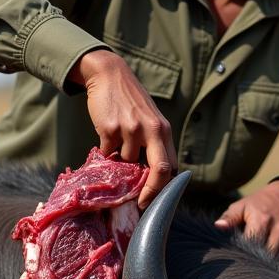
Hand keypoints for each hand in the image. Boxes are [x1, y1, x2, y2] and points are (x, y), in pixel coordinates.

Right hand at [69, 49, 176, 207]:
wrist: (109, 74)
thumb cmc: (130, 101)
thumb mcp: (151, 119)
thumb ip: (154, 144)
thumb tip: (152, 177)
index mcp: (164, 130)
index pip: (171, 166)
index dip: (165, 188)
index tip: (155, 200)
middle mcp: (151, 130)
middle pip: (160, 170)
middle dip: (152, 192)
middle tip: (141, 203)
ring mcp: (130, 129)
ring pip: (126, 163)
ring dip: (120, 163)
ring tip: (116, 149)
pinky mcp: (109, 128)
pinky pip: (108, 154)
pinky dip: (106, 153)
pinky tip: (106, 138)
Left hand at [214, 180, 278, 260]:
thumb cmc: (259, 204)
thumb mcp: (242, 206)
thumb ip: (230, 217)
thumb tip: (218, 226)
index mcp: (262, 221)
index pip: (250, 246)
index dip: (242, 254)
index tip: (236, 257)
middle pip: (264, 257)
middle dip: (254, 262)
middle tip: (245, 264)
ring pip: (277, 262)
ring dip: (267, 265)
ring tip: (257, 263)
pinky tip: (270, 262)